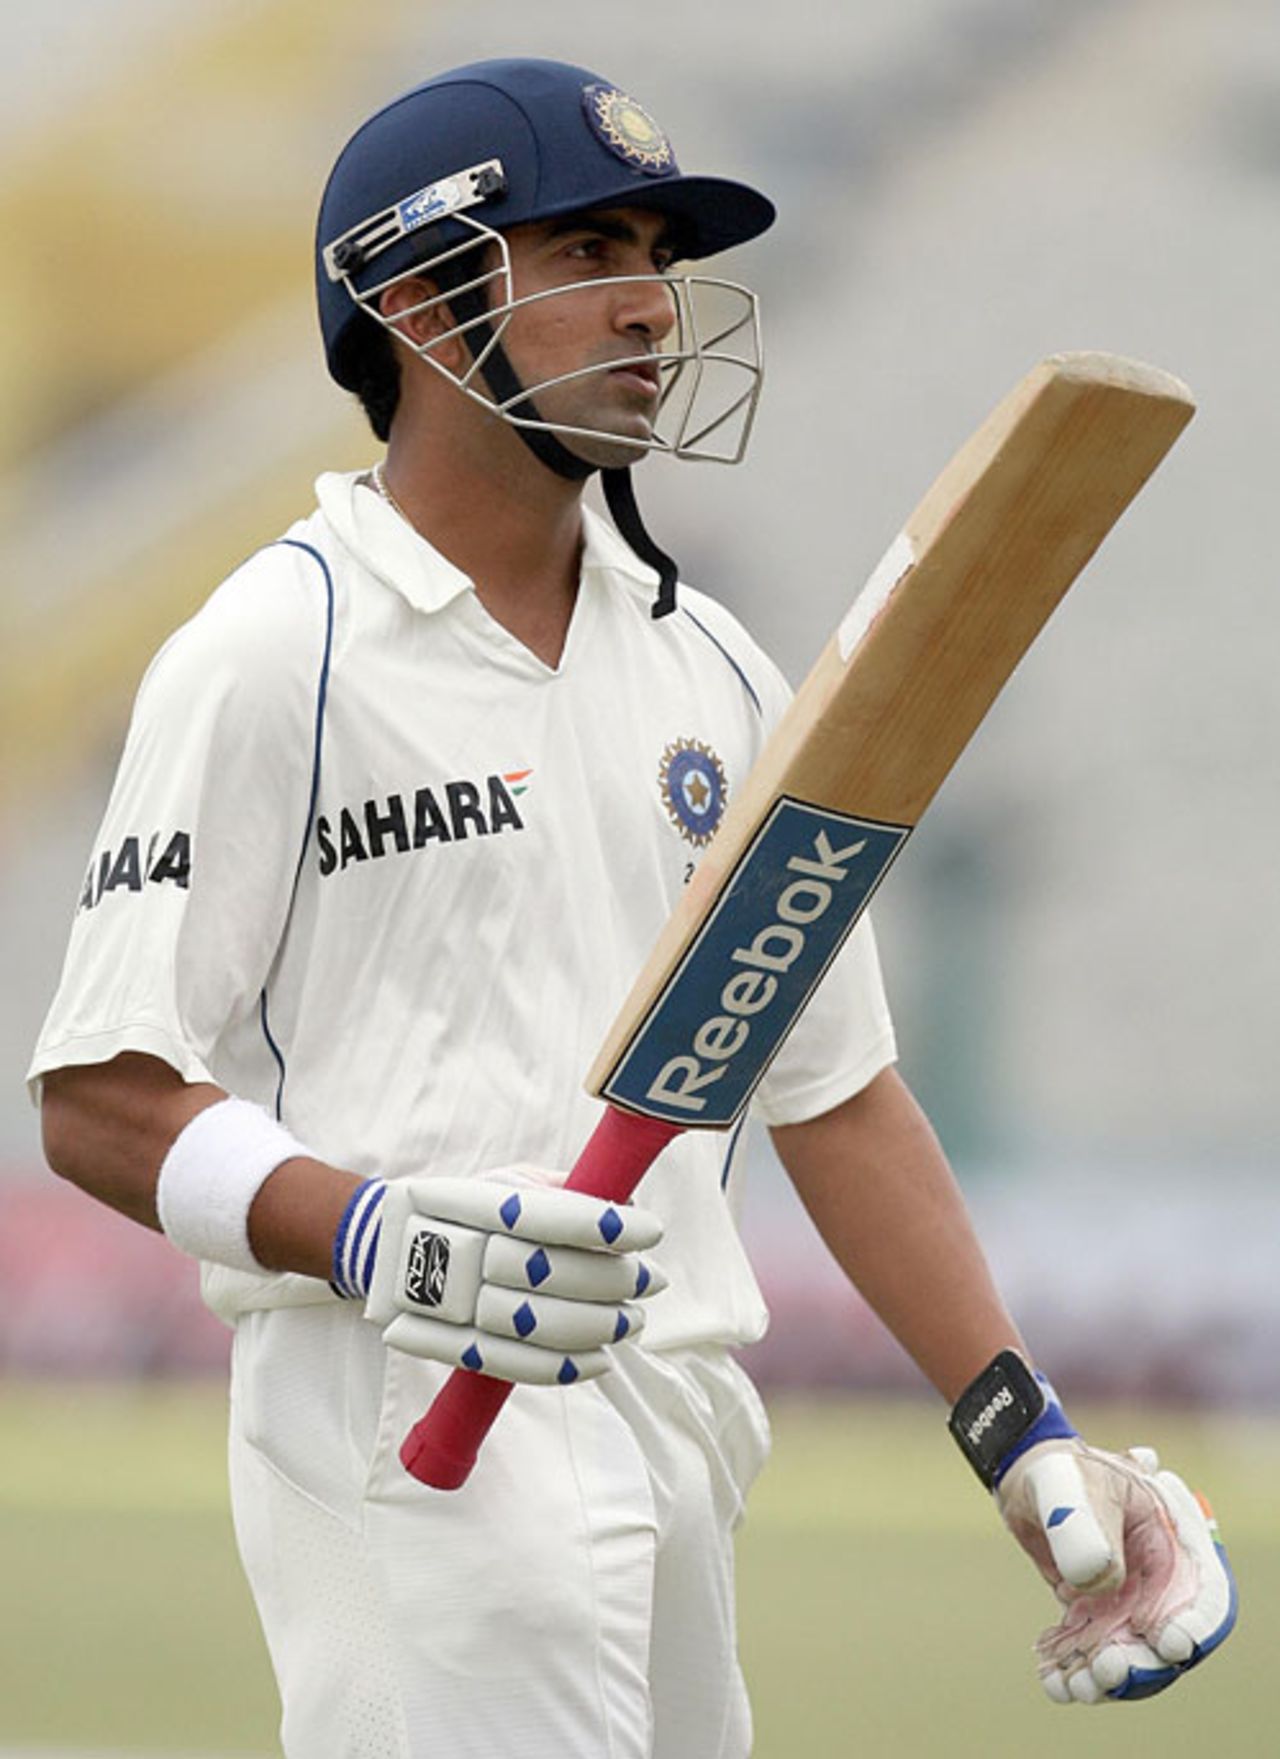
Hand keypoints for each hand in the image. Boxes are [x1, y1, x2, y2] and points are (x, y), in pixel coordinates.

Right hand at [363, 1167, 665, 1384]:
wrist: (385, 1249)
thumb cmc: (464, 1208)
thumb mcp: (505, 1180)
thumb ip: (564, 1187)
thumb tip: (627, 1196)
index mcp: (476, 1202)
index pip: (551, 1215)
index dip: (607, 1226)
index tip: (650, 1231)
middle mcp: (462, 1252)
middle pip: (550, 1273)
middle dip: (614, 1280)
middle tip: (651, 1281)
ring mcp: (454, 1303)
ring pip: (537, 1324)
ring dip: (599, 1326)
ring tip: (633, 1320)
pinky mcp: (454, 1346)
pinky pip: (515, 1365)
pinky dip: (566, 1367)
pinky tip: (601, 1359)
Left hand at [997, 1439, 1236, 1702]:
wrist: (1027, 1479)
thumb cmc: (1062, 1473)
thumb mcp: (1073, 1488)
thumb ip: (1087, 1529)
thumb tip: (1097, 1582)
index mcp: (1174, 1547)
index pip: (1205, 1599)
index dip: (1194, 1627)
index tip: (1167, 1642)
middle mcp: (1158, 1585)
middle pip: (1166, 1641)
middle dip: (1142, 1665)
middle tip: (1108, 1669)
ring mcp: (1127, 1605)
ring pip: (1128, 1657)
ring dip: (1106, 1679)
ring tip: (1074, 1684)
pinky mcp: (1095, 1618)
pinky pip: (1091, 1655)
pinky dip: (1075, 1673)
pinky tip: (1053, 1681)